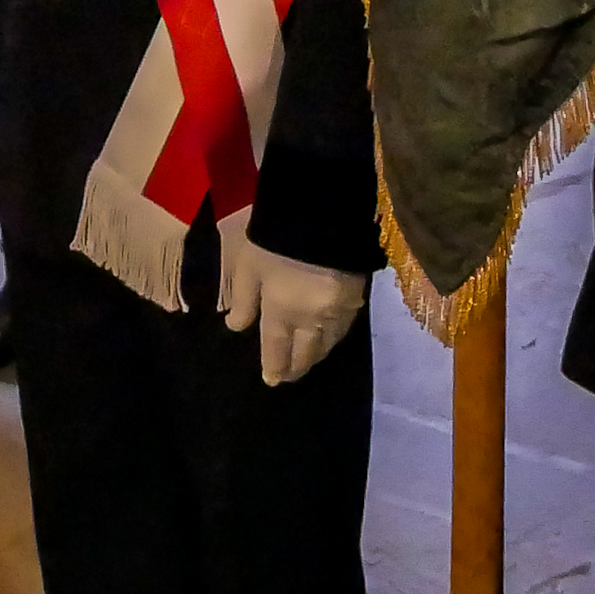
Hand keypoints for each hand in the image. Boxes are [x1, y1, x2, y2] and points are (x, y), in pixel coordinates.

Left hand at [220, 235, 366, 388]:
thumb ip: (242, 300)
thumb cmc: (275, 238)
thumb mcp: (248, 266)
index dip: (274, 367)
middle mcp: (312, 320)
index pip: (277, 350)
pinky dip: (334, 339)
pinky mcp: (357, 298)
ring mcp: (338, 312)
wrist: (323, 214)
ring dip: (315, 356)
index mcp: (282, 313)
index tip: (272, 380)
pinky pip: (344, 330)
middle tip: (289, 376)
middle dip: (296, 367)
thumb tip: (236, 327)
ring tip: (308, 360)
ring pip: (327, 346)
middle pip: (306, 354)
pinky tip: (330, 338)